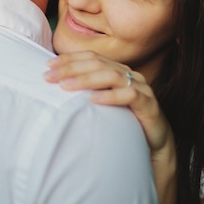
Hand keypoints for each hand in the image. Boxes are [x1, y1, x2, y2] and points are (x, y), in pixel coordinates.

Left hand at [44, 50, 176, 203]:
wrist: (154, 146)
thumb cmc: (125, 123)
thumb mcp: (102, 106)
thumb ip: (86, 93)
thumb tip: (56, 87)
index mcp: (118, 71)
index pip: (92, 58)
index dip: (70, 59)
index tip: (48, 65)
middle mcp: (130, 76)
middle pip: (98, 64)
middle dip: (72, 68)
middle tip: (50, 76)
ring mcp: (141, 89)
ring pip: (112, 76)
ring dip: (87, 79)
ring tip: (66, 86)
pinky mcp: (149, 105)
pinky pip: (130, 96)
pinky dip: (111, 96)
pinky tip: (93, 100)